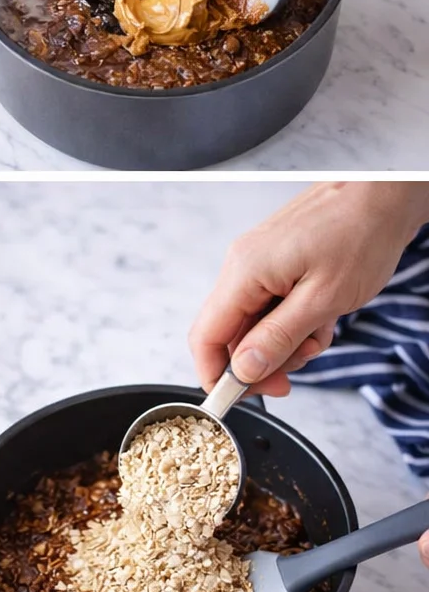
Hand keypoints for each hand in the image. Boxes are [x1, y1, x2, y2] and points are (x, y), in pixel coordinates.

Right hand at [189, 182, 428, 397]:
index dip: (216, 375)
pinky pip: (271, 305)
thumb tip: (243, 370)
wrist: (386, 192)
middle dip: (261, 362)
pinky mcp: (276, 262)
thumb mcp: (323, 299)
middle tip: (293, 375)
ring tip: (319, 334)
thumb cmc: (362, 232)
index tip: (237, 399)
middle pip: (229, 334)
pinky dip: (294, 321)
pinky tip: (322, 316)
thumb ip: (278, 338)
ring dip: (284, 342)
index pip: (206, 337)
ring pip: (254, 323)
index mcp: (244, 272)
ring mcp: (259, 262)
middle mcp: (243, 266)